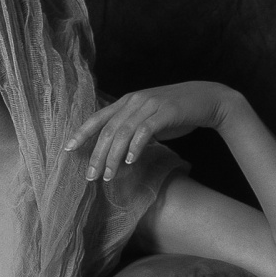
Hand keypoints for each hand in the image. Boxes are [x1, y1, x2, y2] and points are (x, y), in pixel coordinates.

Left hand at [63, 81, 232, 181]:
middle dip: (97, 155)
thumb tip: (114, 150)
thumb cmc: (176, 112)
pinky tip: (131, 162)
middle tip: (90, 176)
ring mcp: (150, 105)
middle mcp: (135, 101)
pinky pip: (145, 131)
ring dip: (114, 157)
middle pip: (108, 130)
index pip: (98, 118)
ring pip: (123, 132)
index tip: (67, 150)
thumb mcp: (147, 117)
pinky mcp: (165, 112)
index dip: (81, 133)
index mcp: (127, 101)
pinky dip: (136, 147)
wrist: (208, 99)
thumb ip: (130, 128)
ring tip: (109, 176)